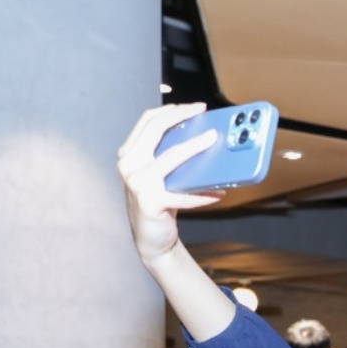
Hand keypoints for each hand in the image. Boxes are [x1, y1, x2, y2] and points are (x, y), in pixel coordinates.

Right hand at [116, 104, 224, 266]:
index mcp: (129, 153)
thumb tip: (202, 135)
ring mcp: (137, 182)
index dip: (172, 110)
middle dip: (182, 118)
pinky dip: (201, 195)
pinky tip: (218, 193)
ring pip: (170, 156)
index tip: (196, 108)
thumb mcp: (160, 174)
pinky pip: (182, 194)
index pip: (148, 121)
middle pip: (156, 130)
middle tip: (205, 117)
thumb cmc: (160, 202)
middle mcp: (128, 164)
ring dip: (195, 147)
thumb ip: (168, 155)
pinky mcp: (149, 201)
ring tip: (213, 142)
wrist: (152, 239)